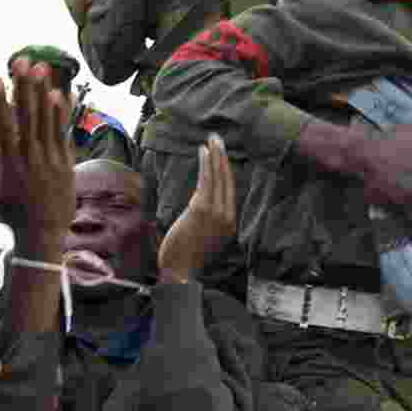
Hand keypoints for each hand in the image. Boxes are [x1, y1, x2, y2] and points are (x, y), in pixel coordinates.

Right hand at [0, 62, 74, 255]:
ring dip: (44, 92)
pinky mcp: (66, 164)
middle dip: (24, 87)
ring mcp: (51, 160)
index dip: (0, 101)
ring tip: (43, 68)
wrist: (43, 234)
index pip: (3, 126)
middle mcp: (31, 158)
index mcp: (10, 163)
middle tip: (22, 61)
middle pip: (27, 116)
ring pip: (47, 120)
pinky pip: (64, 134)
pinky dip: (62, 115)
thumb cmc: (15, 213)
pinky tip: (61, 94)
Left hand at [157, 133, 236, 283]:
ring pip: (218, 178)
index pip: (230, 190)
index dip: (226, 170)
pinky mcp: (202, 209)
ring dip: (215, 156)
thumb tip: (202, 203)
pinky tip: (203, 153)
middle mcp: (227, 216)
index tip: (222, 153)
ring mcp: (216, 213)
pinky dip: (205, 165)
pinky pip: (206, 182)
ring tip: (212, 140)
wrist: (181, 271)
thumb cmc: (188, 257)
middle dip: (222, 157)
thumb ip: (208, 220)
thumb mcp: (205, 237)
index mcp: (230, 223)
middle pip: (227, 180)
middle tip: (218, 139)